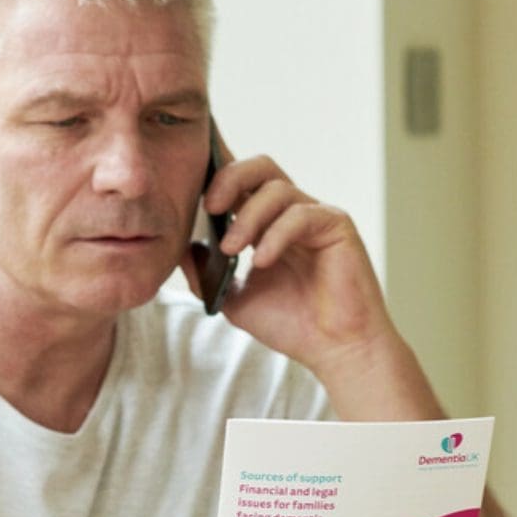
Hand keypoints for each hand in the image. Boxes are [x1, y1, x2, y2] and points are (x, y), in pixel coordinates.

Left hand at [181, 135, 396, 383]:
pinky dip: (276, 234)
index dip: (216, 176)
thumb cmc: (290, 324)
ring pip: (277, 188)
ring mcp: (315, 216)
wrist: (332, 349)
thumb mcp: (232, 297)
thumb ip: (205, 272)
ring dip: (248, 216)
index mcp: (266, 223)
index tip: (188, 191)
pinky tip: (261, 261)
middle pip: (260, 167)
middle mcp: (291, 212)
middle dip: (229, 178)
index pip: (240, 182)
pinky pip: (301, 215)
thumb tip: (180, 248)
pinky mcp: (336, 226)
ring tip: (231, 249)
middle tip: (209, 207)